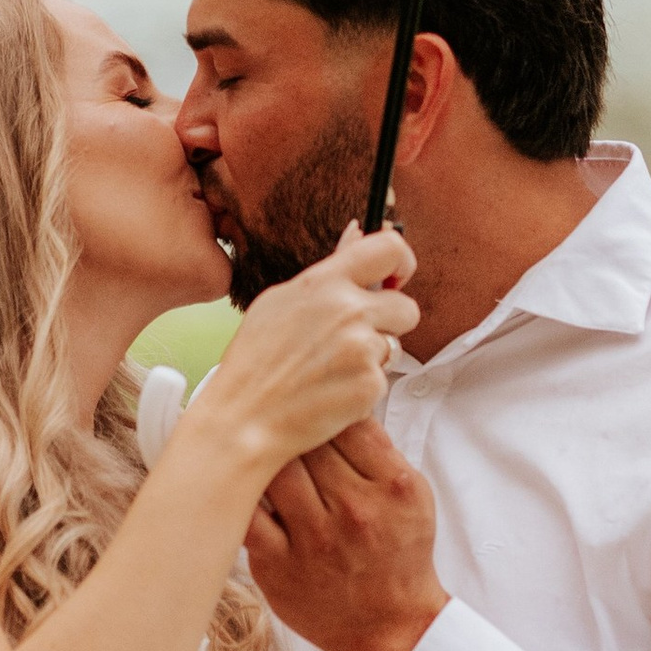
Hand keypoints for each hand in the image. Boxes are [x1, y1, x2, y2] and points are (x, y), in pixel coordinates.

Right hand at [197, 229, 417, 478]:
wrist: (244, 419)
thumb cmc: (255, 362)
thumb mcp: (280, 301)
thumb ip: (328, 271)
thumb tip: (357, 232)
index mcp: (325, 283)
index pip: (390, 249)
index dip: (402, 263)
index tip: (395, 279)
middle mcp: (348, 310)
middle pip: (406, 307)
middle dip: (390, 323)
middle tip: (356, 339)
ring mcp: (362, 349)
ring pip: (395, 347)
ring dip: (374, 358)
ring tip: (331, 369)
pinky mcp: (370, 385)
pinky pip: (383, 380)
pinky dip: (363, 389)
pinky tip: (330, 392)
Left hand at [245, 419, 448, 650]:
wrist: (389, 627)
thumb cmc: (399, 554)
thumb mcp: (412, 496)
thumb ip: (378, 450)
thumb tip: (334, 404)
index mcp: (393, 485)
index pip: (348, 420)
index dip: (323, 406)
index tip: (310, 405)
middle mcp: (355, 510)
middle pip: (307, 440)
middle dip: (289, 425)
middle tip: (275, 416)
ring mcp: (314, 539)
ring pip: (273, 469)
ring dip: (262, 453)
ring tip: (255, 444)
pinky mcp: (278, 565)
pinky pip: (247, 516)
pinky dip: (238, 494)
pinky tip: (235, 483)